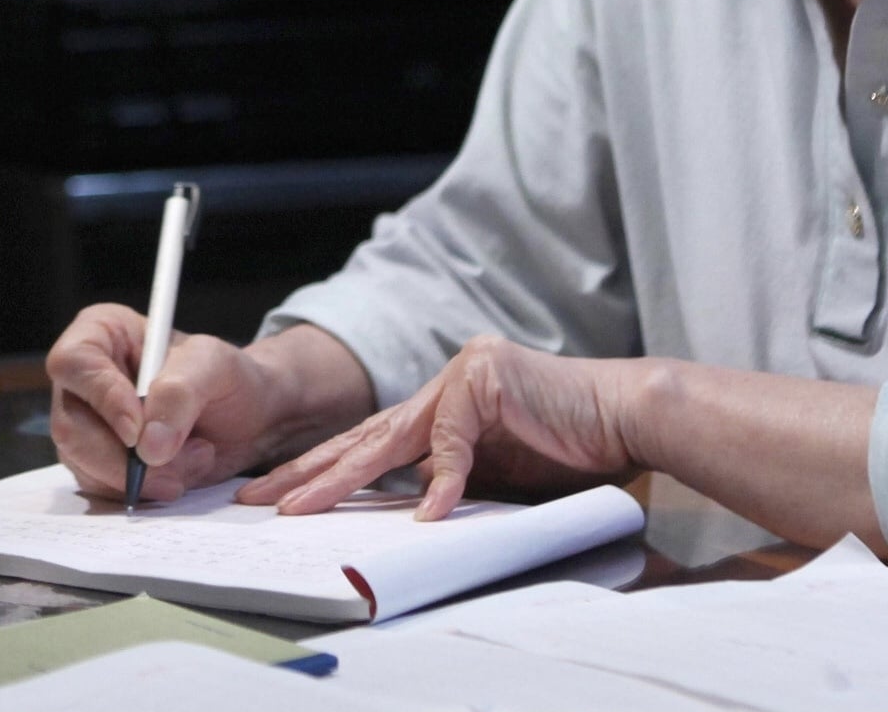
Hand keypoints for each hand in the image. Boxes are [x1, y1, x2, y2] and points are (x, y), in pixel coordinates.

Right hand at [46, 304, 278, 503]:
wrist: (249, 420)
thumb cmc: (230, 377)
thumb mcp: (215, 366)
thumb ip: (180, 393)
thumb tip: (147, 445)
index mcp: (102, 334)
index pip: (74, 363)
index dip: (102, 398)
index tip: (138, 431)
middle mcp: (85, 380)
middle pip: (70, 425)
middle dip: (124, 458)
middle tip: (174, 466)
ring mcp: (88, 425)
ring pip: (85, 464)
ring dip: (144, 477)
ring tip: (197, 458)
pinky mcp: (100, 463)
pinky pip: (103, 489)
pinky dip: (145, 491)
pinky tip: (182, 475)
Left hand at [235, 336, 639, 520]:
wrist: (626, 417)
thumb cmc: (570, 447)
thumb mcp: (495, 471)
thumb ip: (449, 477)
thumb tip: (408, 509)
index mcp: (443, 402)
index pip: (373, 440)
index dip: (326, 469)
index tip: (283, 496)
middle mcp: (445, 382)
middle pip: (365, 434)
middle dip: (310, 470)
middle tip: (261, 496)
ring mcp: (463, 374)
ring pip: (392, 435)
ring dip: (344, 476)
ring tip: (303, 505)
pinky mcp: (486, 379)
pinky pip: (454, 442)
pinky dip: (443, 482)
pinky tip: (426, 515)